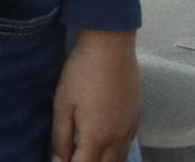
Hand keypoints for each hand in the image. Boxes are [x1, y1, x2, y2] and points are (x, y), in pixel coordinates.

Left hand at [51, 28, 138, 161]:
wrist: (111, 43)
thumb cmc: (82, 71)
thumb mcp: (62, 103)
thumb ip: (60, 137)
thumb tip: (58, 161)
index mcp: (97, 138)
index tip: (61, 161)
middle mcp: (117, 139)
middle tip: (74, 156)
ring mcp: (129, 128)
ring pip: (119, 159)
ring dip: (103, 161)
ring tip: (88, 154)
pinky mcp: (136, 116)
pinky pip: (128, 144)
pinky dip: (117, 152)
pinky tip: (108, 143)